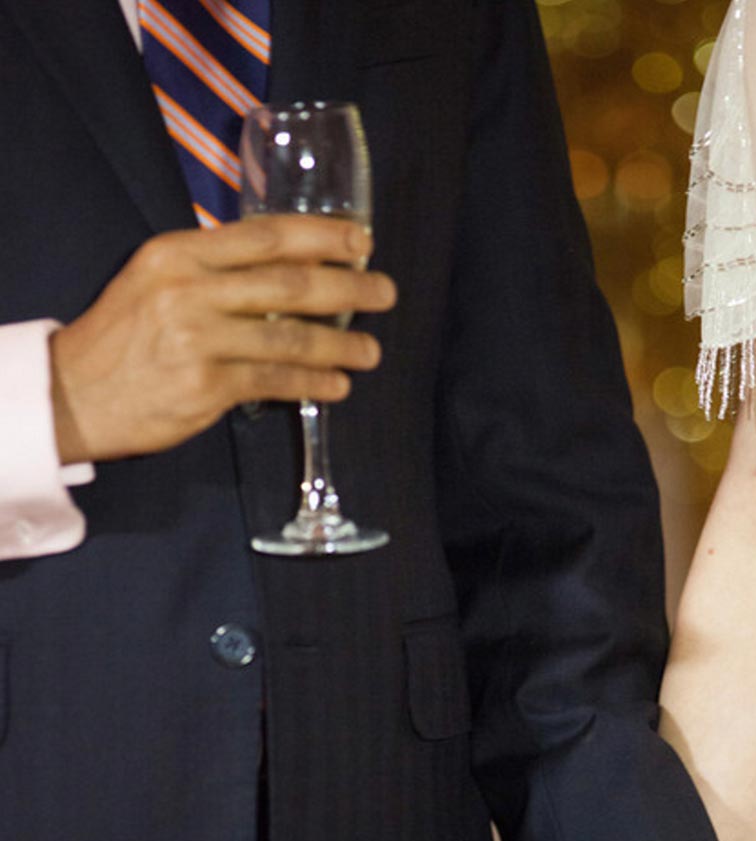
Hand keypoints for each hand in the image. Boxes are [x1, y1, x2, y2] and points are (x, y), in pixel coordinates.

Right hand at [49, 214, 396, 463]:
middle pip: (288, 283)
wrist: (74, 394)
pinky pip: (274, 381)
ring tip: (371, 351)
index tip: (362, 242)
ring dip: (340, 345)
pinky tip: (337, 386)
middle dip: (347, 287)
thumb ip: (212, 270)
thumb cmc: (122, 338)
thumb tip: (287, 270)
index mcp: (179, 253)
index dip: (322, 237)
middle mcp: (190, 291)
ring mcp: (199, 340)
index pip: (265, 236)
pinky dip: (313, 383)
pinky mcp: (206, 387)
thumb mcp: (155, 280)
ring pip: (289, 337)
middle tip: (385, 292)